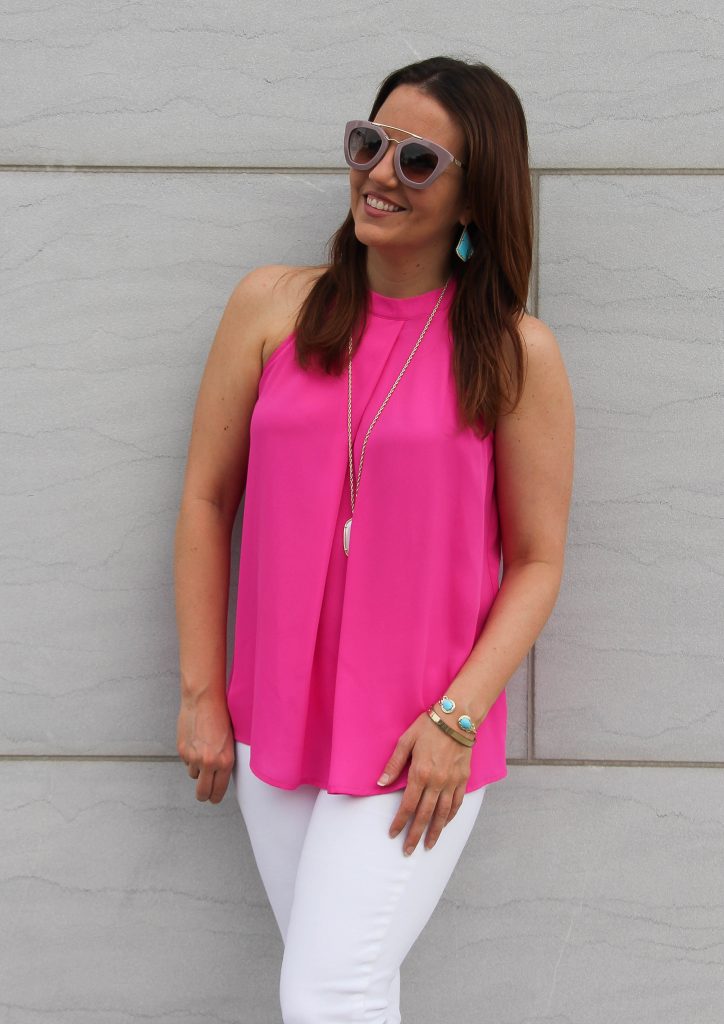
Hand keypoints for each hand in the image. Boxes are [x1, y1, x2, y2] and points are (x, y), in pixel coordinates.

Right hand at [176, 692, 234, 803]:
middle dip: (204, 795)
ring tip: (203, 754)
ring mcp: (193, 758)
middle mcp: (208, 763)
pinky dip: (190, 757)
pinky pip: (186, 762)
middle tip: (205, 793)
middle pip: (202, 793)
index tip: (214, 798)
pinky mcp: (182, 751)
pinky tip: (196, 744)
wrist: (204, 700)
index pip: (218, 791)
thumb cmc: (221, 716)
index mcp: (225, 761)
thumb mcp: (230, 741)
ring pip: (193, 775)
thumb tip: (220, 775)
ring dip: (197, 770)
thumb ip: (225, 760)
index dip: (215, 797)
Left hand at [378, 710, 472, 854]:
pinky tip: (445, 824)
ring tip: (428, 846)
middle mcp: (437, 782)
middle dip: (415, 835)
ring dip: (435, 832)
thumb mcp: (406, 741)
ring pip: (443, 814)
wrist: (458, 718)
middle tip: (408, 851)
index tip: (393, 835)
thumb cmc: (429, 726)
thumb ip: (394, 764)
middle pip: (425, 815)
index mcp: (420, 773)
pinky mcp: (464, 779)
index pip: (407, 805)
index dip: (399, 822)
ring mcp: (452, 782)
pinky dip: (451, 816)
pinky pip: (457, 803)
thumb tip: (380, 783)